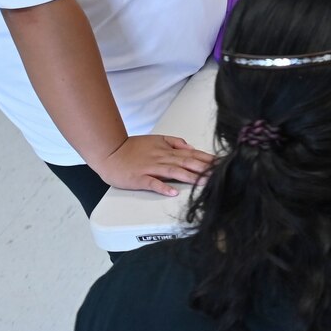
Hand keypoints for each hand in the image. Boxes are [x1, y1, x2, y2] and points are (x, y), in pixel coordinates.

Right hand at [95, 134, 212, 196]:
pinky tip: (173, 191)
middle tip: (220, 173)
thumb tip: (190, 146)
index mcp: (166, 151)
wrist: (109, 152)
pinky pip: (152, 183)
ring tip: (204, 182)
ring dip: (190, 177)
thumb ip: (174, 142)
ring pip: (173, 171)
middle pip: (187, 162)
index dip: (207, 159)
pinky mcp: (139, 178)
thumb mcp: (156, 139)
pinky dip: (163, 187)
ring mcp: (150, 168)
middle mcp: (161, 158)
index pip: (191, 154)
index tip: (221, 163)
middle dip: (205, 168)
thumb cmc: (131, 148)